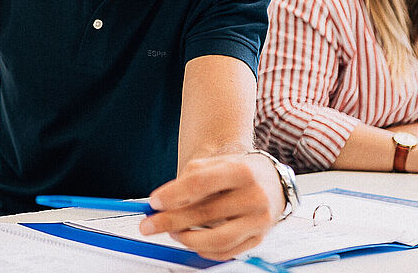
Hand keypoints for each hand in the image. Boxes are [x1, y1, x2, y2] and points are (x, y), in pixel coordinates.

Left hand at [138, 153, 280, 260]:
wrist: (269, 181)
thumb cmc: (235, 172)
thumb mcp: (214, 164)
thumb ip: (188, 181)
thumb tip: (161, 205)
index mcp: (241, 171)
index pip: (201, 183)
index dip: (173, 194)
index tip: (154, 202)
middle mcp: (254, 196)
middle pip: (206, 213)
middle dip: (171, 221)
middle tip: (148, 225)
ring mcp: (259, 220)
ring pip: (217, 239)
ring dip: (188, 239)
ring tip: (173, 232)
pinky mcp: (258, 239)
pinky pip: (226, 252)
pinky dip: (203, 250)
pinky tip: (191, 240)